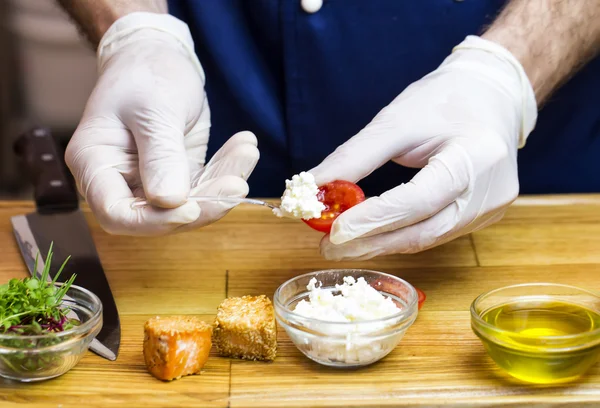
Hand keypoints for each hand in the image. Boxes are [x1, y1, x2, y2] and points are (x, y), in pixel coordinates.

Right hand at [65, 13, 258, 234]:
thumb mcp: (154, 108)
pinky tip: (245, 147)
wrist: (159, 56)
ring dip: (222, 187)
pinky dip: (228, 171)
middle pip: (158, 217)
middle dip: (202, 206)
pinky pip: (205, 187)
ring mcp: (149, 182)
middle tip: (237, 184)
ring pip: (189, 206)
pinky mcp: (177, 177)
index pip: (115, 213)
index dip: (153, 221)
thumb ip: (161, 155)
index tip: (191, 208)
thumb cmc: (146, 75)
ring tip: (247, 152)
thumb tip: (170, 202)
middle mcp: (118, 180)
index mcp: (95, 163)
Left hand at [310, 36, 536, 259]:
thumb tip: (312, 186)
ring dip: (382, 243)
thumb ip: (355, 157)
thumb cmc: (445, 100)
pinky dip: (400, 235)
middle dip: (372, 242)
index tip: (335, 230)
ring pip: (428, 238)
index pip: (418, 200)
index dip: (374, 219)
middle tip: (330, 247)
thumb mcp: (396, 120)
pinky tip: (373, 235)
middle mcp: (490, 192)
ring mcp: (489, 209)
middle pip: (424, 231)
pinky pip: (435, 232)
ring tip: (343, 245)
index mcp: (476, 158)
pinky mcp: (482, 215)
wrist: (492, 95)